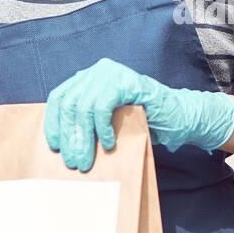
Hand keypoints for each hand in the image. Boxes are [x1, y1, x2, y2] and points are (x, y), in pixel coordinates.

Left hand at [44, 57, 233, 171]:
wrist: (179, 117)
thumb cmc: (142, 123)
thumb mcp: (107, 122)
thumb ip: (86, 124)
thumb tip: (62, 145)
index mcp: (88, 78)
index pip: (60, 97)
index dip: (54, 122)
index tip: (55, 146)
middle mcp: (97, 71)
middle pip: (70, 103)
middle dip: (70, 136)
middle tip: (74, 161)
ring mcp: (111, 72)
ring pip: (84, 107)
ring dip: (84, 138)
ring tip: (87, 160)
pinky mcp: (126, 80)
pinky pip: (104, 106)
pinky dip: (103, 128)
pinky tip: (110, 143)